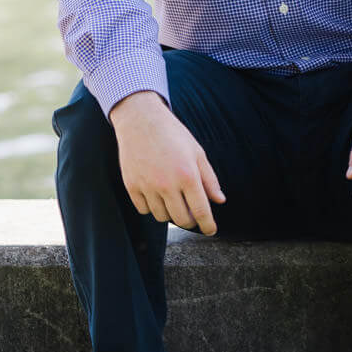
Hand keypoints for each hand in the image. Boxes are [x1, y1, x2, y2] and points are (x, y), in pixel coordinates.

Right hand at [110, 91, 225, 233]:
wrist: (140, 120)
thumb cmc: (172, 134)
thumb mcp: (197, 152)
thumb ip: (209, 179)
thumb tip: (219, 200)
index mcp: (187, 175)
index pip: (201, 211)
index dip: (208, 225)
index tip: (211, 231)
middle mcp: (167, 184)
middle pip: (181, 219)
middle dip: (190, 220)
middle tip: (192, 212)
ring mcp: (147, 187)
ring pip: (162, 217)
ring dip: (170, 212)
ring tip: (172, 197)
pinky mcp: (131, 186)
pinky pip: (144, 210)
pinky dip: (152, 206)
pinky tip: (156, 193)